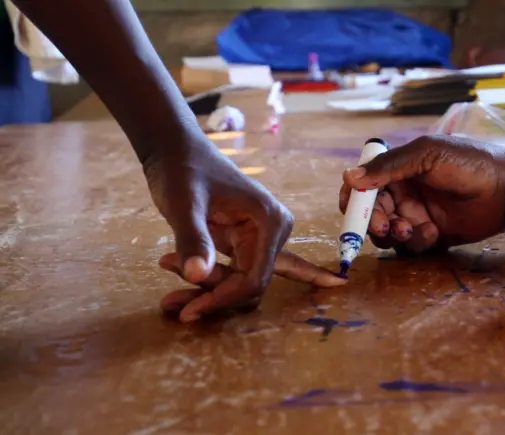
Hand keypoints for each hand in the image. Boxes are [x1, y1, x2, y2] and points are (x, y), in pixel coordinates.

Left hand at [144, 132, 344, 321]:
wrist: (173, 149)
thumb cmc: (182, 168)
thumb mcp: (184, 204)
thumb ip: (193, 239)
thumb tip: (198, 276)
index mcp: (270, 221)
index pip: (254, 279)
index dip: (223, 298)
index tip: (190, 309)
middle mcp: (272, 233)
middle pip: (246, 285)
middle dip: (212, 296)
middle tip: (172, 300)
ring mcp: (258, 239)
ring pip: (237, 284)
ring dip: (205, 291)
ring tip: (167, 287)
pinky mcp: (242, 243)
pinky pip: (228, 274)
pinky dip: (204, 280)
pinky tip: (173, 272)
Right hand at [339, 135, 504, 254]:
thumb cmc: (469, 163)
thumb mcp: (426, 155)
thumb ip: (388, 167)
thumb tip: (349, 176)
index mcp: (398, 170)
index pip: (364, 186)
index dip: (354, 199)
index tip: (352, 210)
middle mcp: (404, 194)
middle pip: (372, 214)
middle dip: (373, 221)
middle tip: (385, 226)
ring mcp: (416, 216)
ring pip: (388, 233)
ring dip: (393, 234)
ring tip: (411, 230)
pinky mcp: (431, 236)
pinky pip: (410, 246)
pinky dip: (417, 241)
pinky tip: (434, 232)